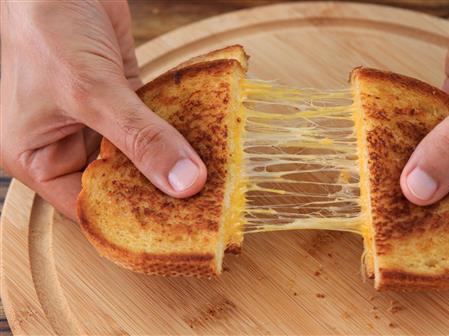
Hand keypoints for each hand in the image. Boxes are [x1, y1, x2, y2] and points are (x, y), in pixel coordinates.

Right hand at [0, 1, 206, 219]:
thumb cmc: (45, 27)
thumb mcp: (90, 90)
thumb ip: (140, 138)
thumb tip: (184, 183)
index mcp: (37, 156)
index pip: (86, 206)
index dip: (129, 220)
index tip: (174, 229)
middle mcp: (67, 142)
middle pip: (118, 182)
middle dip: (157, 191)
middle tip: (203, 207)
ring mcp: (98, 119)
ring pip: (140, 154)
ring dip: (171, 161)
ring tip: (212, 181)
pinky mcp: (123, 96)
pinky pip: (153, 124)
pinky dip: (176, 132)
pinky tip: (205, 145)